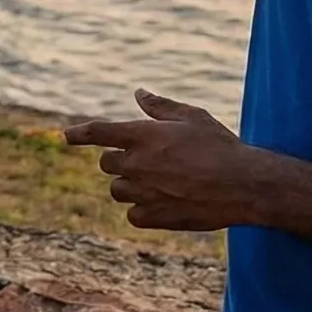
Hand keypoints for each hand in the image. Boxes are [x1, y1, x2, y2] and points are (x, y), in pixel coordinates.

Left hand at [63, 89, 286, 231]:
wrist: (244, 185)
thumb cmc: (220, 146)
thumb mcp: (192, 117)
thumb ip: (160, 106)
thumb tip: (138, 93)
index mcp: (143, 135)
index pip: (98, 132)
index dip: (79, 132)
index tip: (67, 135)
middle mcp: (138, 164)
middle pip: (107, 163)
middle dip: (119, 160)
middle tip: (146, 160)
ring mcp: (144, 193)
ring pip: (117, 190)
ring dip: (129, 185)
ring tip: (160, 182)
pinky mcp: (154, 218)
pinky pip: (132, 215)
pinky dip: (141, 210)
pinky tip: (162, 203)